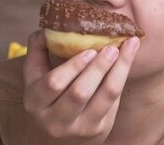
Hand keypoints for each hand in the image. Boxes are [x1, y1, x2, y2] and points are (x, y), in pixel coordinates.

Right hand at [22, 30, 139, 144]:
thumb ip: (38, 52)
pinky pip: (114, 102)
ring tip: (128, 48)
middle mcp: (55, 121)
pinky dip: (122, 78)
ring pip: (104, 97)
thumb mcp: (36, 78)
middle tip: (112, 47)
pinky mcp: (99, 130)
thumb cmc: (49, 97)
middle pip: (80, 92)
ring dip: (118, 70)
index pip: (54, 83)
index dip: (73, 66)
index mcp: (36, 103)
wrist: (60, 136)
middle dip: (98, 67)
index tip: (89, 49)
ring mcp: (80, 128)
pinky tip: (127, 61)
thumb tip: (45, 29)